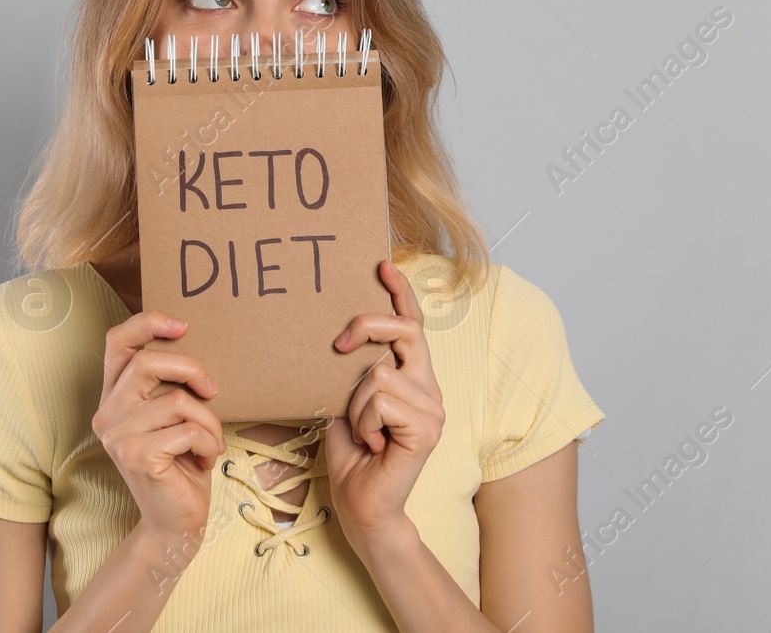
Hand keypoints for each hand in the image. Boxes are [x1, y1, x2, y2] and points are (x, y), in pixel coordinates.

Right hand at [92, 311, 225, 543]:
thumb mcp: (173, 417)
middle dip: (191, 369)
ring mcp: (118, 435)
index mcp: (114, 397)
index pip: (117, 342)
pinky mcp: (136, 456)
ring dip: (208, 421)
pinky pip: (187, 430)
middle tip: (212, 390)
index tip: (182, 325)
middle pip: (148, 362)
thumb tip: (194, 344)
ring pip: (176, 400)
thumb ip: (169, 385)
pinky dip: (208, 442)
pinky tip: (206, 459)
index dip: (147, 323)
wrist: (176, 522)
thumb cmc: (182, 465)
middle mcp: (108, 413)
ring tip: (211, 441)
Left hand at [322, 259, 444, 551]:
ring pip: (379, 373)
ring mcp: (433, 407)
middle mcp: (428, 387)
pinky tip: (373, 445)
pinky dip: (364, 421)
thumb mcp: (344, 403)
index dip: (400, 294)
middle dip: (366, 326)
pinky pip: (381, 399)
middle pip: (405, 331)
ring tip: (363, 433)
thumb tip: (337, 340)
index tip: (383, 265)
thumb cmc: (352, 457)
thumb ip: (351, 373)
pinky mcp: (428, 427)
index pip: (411, 326)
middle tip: (339, 345)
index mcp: (411, 378)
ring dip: (356, 404)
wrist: (362, 507)